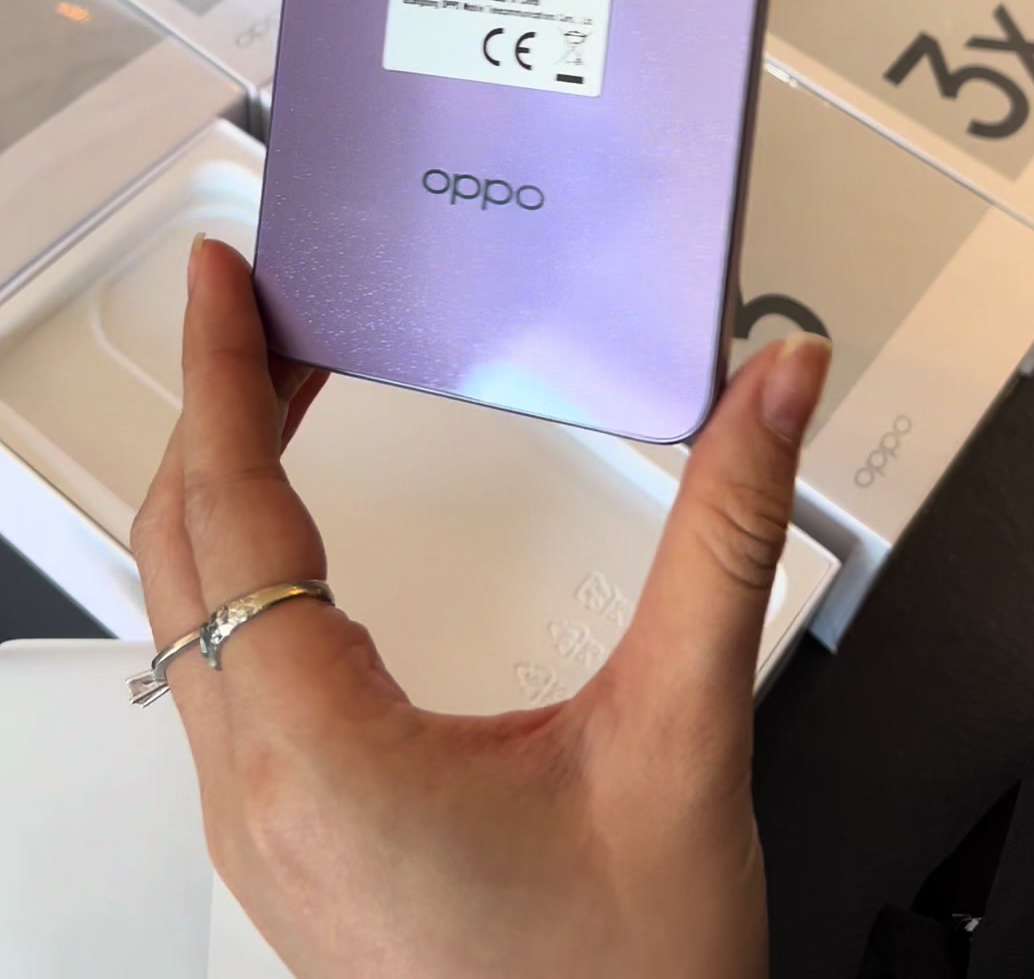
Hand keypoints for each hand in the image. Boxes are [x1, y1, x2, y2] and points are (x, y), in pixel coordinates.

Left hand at [131, 238, 829, 978]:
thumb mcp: (681, 735)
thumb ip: (728, 537)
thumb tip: (766, 397)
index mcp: (324, 754)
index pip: (231, 509)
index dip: (222, 370)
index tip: (222, 279)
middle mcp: (262, 791)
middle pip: (180, 549)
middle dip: (216, 404)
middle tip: (271, 309)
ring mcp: (261, 827)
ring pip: (182, 614)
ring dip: (219, 483)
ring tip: (279, 392)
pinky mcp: (289, 841)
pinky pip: (216, 668)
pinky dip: (239, 564)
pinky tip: (296, 537)